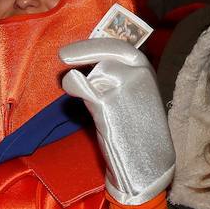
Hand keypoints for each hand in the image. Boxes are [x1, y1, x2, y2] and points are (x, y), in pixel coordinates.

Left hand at [60, 38, 174, 204]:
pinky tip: (75, 93)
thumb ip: (114, 79)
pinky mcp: (110, 106)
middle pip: (107, 55)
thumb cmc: (134, 129)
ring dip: (81, 84)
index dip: (95, 45)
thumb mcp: (131, 97)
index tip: (73, 49)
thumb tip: (86, 66)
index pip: (122, 48)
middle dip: (85, 52)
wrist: (147, 163)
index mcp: (145, 73)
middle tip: (63, 56)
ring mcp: (126, 90)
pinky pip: (86, 89)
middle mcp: (139, 76)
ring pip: (94, 74)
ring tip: (88, 100)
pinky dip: (77, 88)